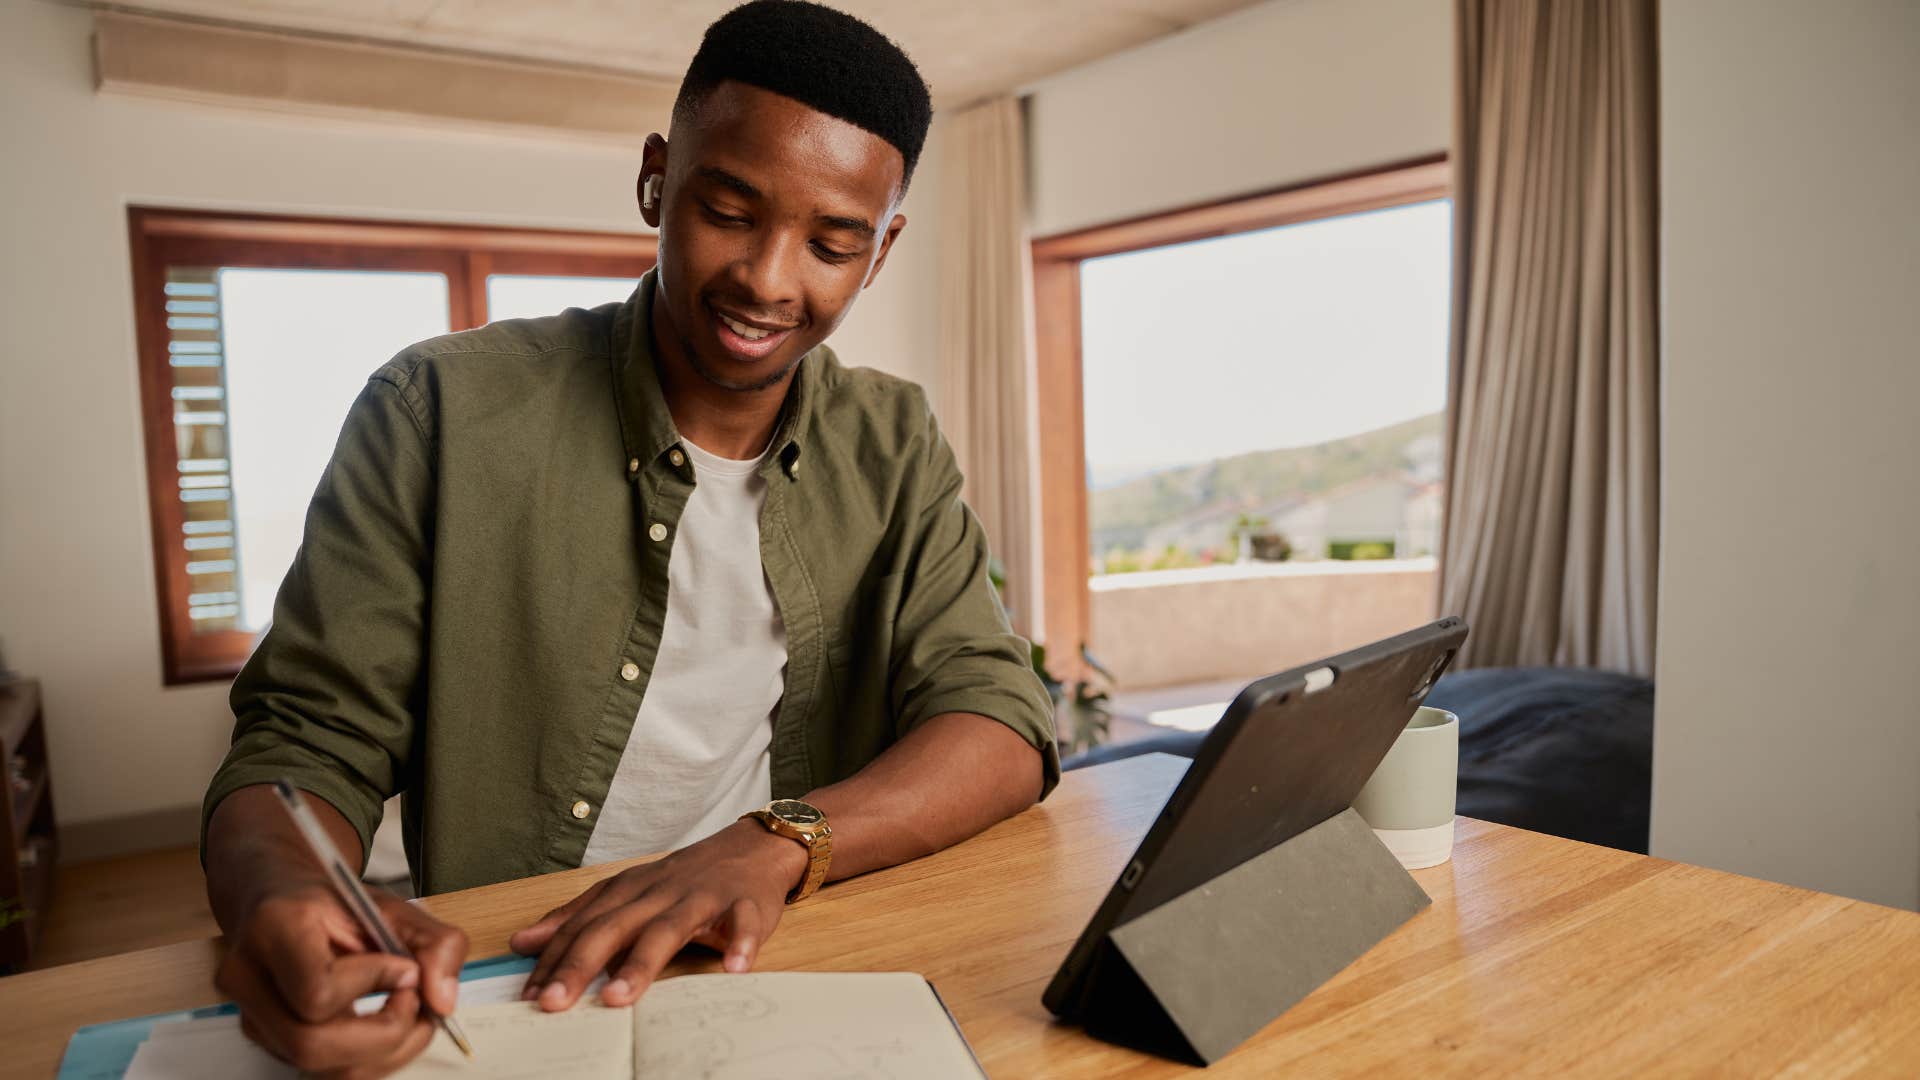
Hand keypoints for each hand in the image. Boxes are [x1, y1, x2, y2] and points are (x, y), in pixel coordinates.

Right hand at [216, 882, 468, 1079]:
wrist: (282, 900)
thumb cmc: (334, 903)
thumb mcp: (393, 906)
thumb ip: (435, 944)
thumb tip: (442, 1002)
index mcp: (276, 928)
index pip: (317, 992)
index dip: (372, 985)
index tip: (404, 967)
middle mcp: (248, 978)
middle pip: (312, 1046)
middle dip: (384, 1035)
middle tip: (416, 1003)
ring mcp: (250, 1015)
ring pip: (319, 1068)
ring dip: (383, 1052)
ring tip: (408, 1013)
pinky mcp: (265, 1039)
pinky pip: (322, 1070)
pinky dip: (368, 1056)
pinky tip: (383, 1024)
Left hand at [509, 820, 807, 1010]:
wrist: (752, 848)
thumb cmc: (685, 880)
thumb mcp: (627, 891)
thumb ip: (578, 917)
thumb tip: (523, 942)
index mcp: (630, 891)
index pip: (583, 926)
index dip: (554, 959)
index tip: (528, 995)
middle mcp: (660, 892)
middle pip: (615, 927)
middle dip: (582, 964)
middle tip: (553, 1001)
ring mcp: (703, 897)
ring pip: (669, 928)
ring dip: (642, 962)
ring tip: (619, 997)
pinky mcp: (746, 904)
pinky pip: (743, 923)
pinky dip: (741, 943)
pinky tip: (734, 969)